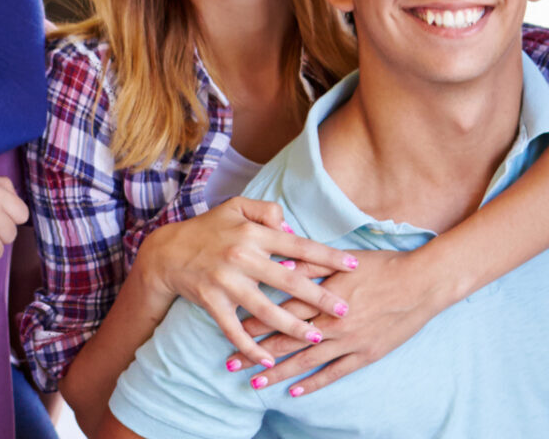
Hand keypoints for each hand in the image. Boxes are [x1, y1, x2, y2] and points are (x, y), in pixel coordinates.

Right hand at [136, 196, 356, 367]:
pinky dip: (250, 347)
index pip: (298, 245)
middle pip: (289, 280)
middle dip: (320, 297)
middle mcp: (241, 257)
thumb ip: (267, 211)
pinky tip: (268, 361)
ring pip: (266, 309)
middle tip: (345, 311)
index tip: (354, 266)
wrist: (165, 251)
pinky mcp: (211, 301)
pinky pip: (233, 329)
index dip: (327, 256)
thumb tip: (293, 228)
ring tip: (316, 338)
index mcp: (252, 233)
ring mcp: (225, 281)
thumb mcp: (235, 207)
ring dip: (293, 327)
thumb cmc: (206, 229)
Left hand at [223, 250, 441, 394]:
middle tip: (230, 364)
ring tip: (255, 383)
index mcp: (321, 297)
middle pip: (285, 340)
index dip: (252, 322)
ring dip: (278, 373)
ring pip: (305, 361)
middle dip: (255, 353)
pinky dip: (313, 383)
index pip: (277, 311)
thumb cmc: (381, 266)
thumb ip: (309, 263)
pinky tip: (294, 392)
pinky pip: (335, 373)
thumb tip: (279, 263)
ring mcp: (348, 342)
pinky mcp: (366, 354)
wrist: (422, 283)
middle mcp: (330, 322)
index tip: (229, 330)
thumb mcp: (341, 260)